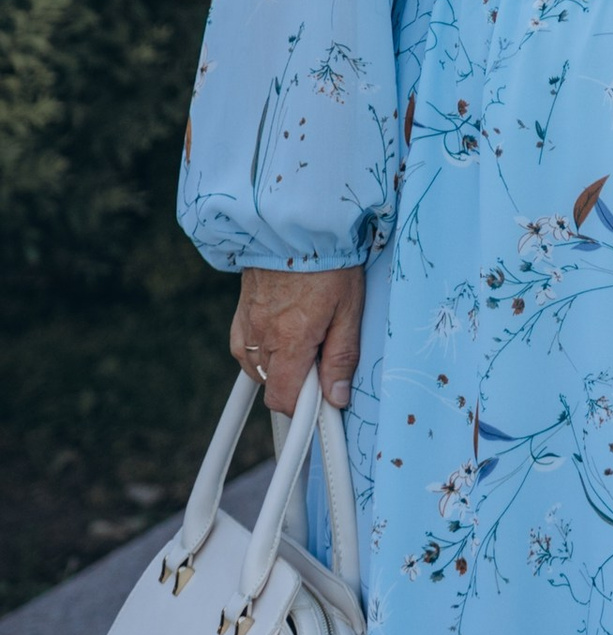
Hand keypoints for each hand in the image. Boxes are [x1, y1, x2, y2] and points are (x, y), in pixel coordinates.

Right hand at [232, 265, 365, 414]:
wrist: (296, 225)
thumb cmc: (329, 263)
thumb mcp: (349, 310)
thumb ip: (342, 358)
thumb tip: (337, 397)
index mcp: (290, 340)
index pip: (284, 400)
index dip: (305, 409)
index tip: (323, 402)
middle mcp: (262, 336)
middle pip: (274, 387)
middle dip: (298, 382)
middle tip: (322, 357)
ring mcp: (246, 325)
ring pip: (259, 369)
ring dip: (281, 366)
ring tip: (306, 338)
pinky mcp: (240, 314)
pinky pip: (246, 349)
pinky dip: (264, 351)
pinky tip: (283, 335)